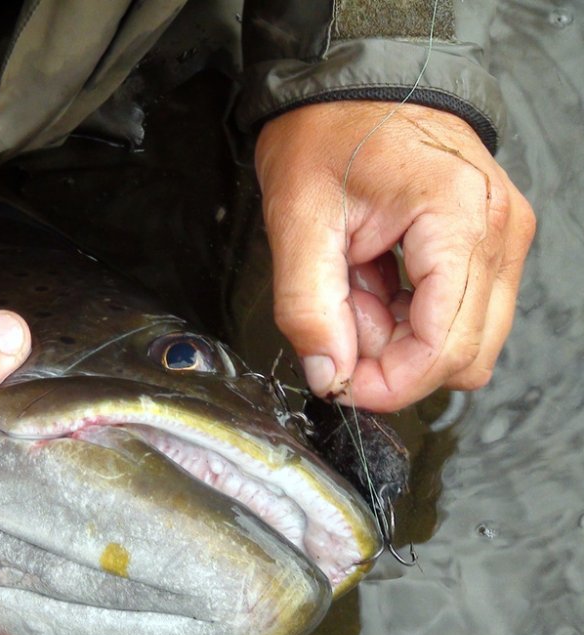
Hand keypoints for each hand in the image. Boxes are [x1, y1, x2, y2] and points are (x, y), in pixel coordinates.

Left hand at [255, 102, 535, 410]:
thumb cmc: (326, 133)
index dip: (389, 384)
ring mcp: (502, 235)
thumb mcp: (296, 220)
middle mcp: (499, 229)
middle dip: (394, 360)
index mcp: (458, 218)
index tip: (339, 382)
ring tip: (354, 289)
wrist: (351, 86)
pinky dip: (411, 315)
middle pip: (466, 356)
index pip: (444, 347)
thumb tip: (328, 373)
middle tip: (339, 320)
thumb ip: (307, 307)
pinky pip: (460, 311)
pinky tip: (373, 281)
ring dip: (401, 338)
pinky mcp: (489, 241)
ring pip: (466, 341)